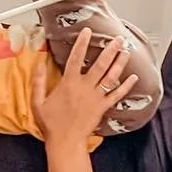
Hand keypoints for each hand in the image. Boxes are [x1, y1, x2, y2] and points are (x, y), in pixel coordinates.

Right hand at [32, 28, 137, 145]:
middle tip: (118, 38)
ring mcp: (96, 97)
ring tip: (127, 51)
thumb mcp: (37, 102)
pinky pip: (116, 95)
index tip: (88, 31)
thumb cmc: (51, 123)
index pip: (76, 57)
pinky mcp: (103, 107)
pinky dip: (126, 86)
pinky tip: (134, 78)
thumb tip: (39, 65)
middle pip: (100, 64)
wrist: (65, 141)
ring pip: (111, 77)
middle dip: (110, 50)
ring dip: (120, 63)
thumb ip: (38, 82)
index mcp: (69, 83)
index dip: (82, 43)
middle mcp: (85, 87)